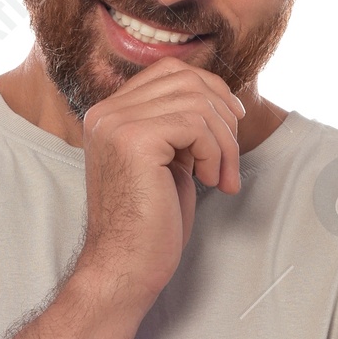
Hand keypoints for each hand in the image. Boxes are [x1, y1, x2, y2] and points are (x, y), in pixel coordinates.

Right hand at [74, 59, 245, 311]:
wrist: (125, 266)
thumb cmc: (149, 224)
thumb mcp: (166, 161)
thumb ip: (178, 126)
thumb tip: (219, 97)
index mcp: (110, 114)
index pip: (170, 72)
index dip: (210, 91)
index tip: (230, 127)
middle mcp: (107, 112)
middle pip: (187, 79)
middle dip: (223, 116)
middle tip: (229, 160)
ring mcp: (117, 123)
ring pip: (196, 101)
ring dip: (224, 141)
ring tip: (221, 177)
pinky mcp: (134, 140)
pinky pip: (196, 124)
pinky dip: (215, 152)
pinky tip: (209, 181)